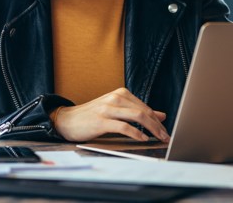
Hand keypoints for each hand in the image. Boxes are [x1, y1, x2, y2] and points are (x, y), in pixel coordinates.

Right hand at [51, 88, 169, 142]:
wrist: (67, 119)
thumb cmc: (93, 116)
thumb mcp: (117, 110)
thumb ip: (137, 111)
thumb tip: (161, 115)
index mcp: (121, 94)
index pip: (145, 107)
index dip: (158, 120)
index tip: (165, 130)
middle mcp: (116, 98)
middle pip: (144, 111)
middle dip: (158, 125)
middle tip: (166, 136)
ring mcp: (108, 108)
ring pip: (137, 117)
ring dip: (151, 129)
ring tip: (158, 138)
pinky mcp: (101, 121)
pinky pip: (124, 126)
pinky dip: (136, 133)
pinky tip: (142, 139)